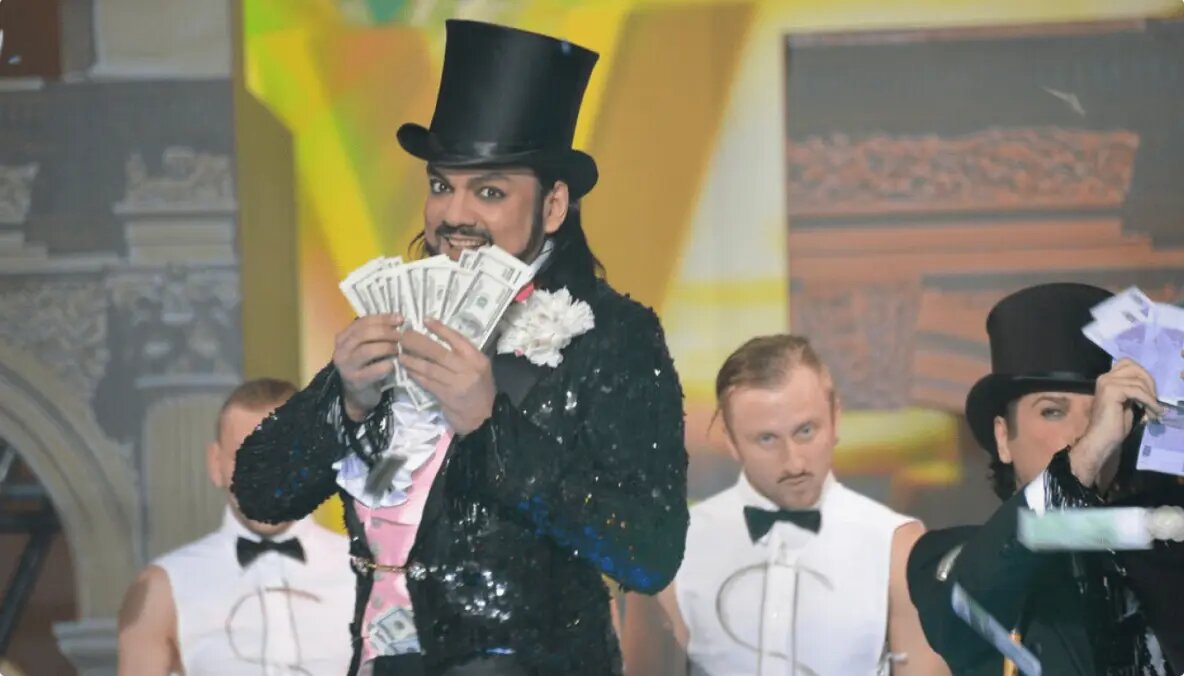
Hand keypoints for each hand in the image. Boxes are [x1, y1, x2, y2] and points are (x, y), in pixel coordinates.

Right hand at [332, 314, 401, 420]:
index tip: (400, 319)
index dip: (383, 319)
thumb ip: (377, 333)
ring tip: (398, 350)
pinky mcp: (355, 380)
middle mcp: (341, 350)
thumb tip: (398, 320)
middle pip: (364, 334)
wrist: (358, 394)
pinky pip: (373, 370)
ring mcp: (346, 366)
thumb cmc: (367, 365)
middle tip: (402, 336)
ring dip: (387, 348)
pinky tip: (394, 365)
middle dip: (386, 332)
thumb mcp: (367, 346)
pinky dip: (386, 365)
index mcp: (343, 337)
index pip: (363, 322)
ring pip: (367, 350)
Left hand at [398, 319, 494, 434]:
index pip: (457, 339)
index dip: (440, 329)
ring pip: (429, 367)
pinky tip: (407, 369)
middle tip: (404, 336)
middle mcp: (467, 369)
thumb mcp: (479, 368)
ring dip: (412, 359)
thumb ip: (463, 356)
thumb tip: (440, 339)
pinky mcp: (445, 396)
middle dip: (419, 343)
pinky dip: (415, 374)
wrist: (485, 417)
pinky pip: (427, 382)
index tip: (425, 320)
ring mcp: (455, 383)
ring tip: (400, 352)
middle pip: (438, 352)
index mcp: (477, 358)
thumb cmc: (481, 390)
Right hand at [1070, 358, 1163, 485]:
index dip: (1143, 375)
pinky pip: (1138, 391)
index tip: (1150, 393)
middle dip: (1150, 383)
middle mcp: (1105, 377)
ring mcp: (1107, 383)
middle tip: (1155, 401)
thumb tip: (1150, 387)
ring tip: (1155, 411)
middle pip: (1135, 368)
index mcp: (1107, 379)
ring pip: (1139, 380)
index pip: (1128, 363)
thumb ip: (1133, 390)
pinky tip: (1153, 411)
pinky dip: (1149, 401)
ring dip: (1152, 397)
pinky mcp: (1111, 390)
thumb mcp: (1127, 403)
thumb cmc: (1113, 425)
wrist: (1101, 439)